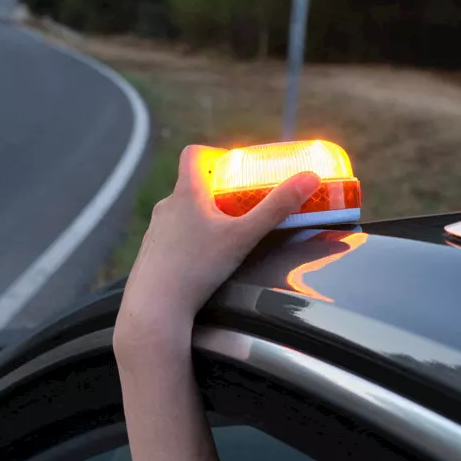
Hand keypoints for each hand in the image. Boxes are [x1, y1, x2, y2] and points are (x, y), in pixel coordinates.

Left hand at [115, 144, 320, 352]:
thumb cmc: (198, 268)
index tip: (232, 166)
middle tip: (239, 207)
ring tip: (223, 237)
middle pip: (191, 185)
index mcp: (185, 193)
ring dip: (201, 218)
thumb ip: (277, 208)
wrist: (155, 307)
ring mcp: (154, 230)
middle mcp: (165, 206)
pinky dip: (187, 241)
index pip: (192, 154)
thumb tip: (310, 178)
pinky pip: (171, 237)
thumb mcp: (244, 236)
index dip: (212, 153)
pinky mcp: (150, 253)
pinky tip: (201, 263)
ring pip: (180, 213)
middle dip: (216, 192)